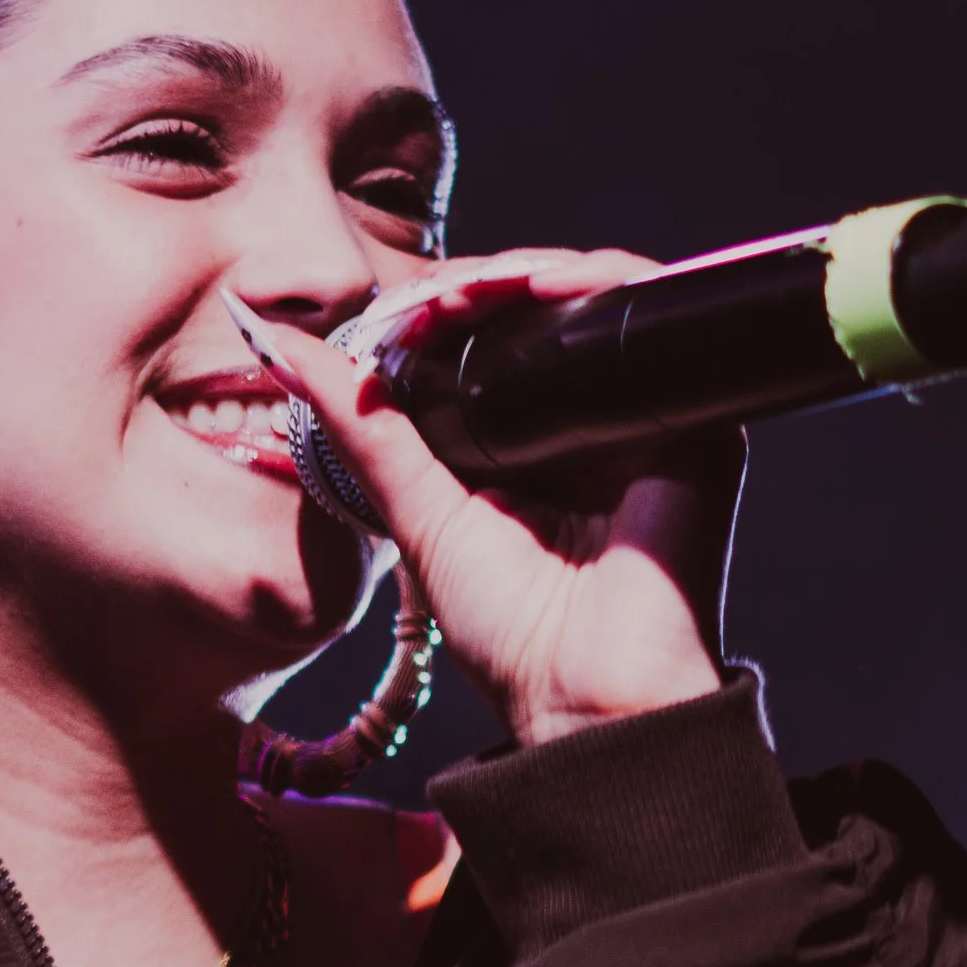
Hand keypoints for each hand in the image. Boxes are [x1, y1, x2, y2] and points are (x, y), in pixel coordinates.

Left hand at [231, 251, 741, 746]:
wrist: (589, 692)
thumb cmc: (511, 633)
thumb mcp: (416, 511)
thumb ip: (355, 425)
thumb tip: (271, 342)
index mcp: (525, 441)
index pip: (483, 338)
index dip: (437, 310)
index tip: (388, 315)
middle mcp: (586, 417)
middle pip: (533, 309)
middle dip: (474, 285)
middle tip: (425, 299)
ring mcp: (641, 411)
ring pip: (586, 298)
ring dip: (523, 274)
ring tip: (468, 291)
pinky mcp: (695, 412)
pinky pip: (645, 316)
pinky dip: (593, 284)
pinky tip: (539, 287)